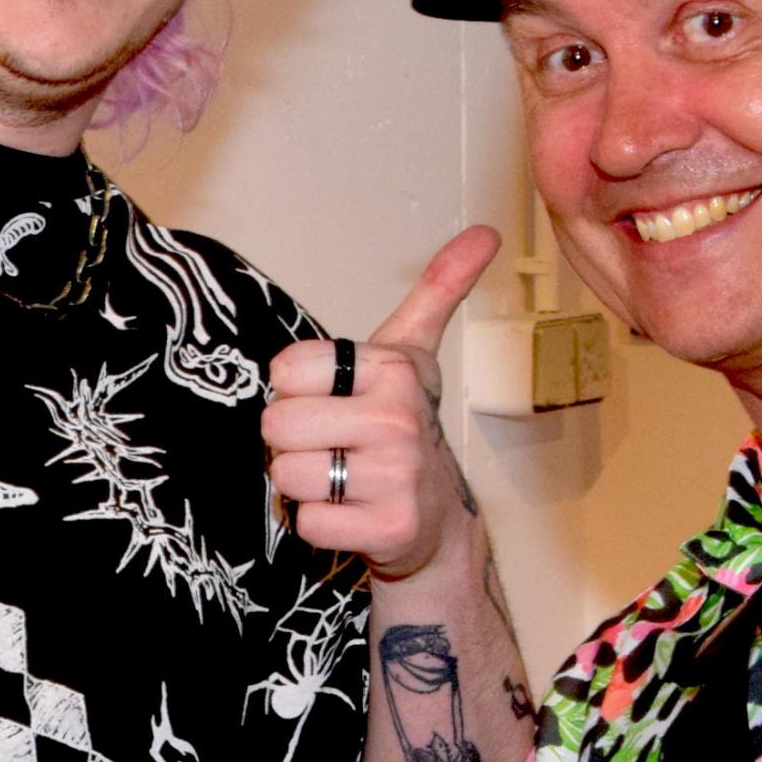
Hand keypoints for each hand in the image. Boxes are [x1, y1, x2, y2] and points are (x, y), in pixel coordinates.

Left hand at [261, 225, 501, 579]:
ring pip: (287, 475)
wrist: (437, 522)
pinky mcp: (389, 528)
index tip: (331, 402)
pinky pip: (306, 522)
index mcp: (393, 369)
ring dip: (305, 485)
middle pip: (276, 426)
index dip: (296, 392)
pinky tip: (351, 514)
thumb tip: (484, 232)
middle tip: (334, 447)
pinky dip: (319, 525)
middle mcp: (398, 418)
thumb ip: (436, 291)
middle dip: (294, 443)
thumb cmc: (405, 430)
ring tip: (342, 481)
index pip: (284, 371)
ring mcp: (397, 476)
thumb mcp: (414, 354)